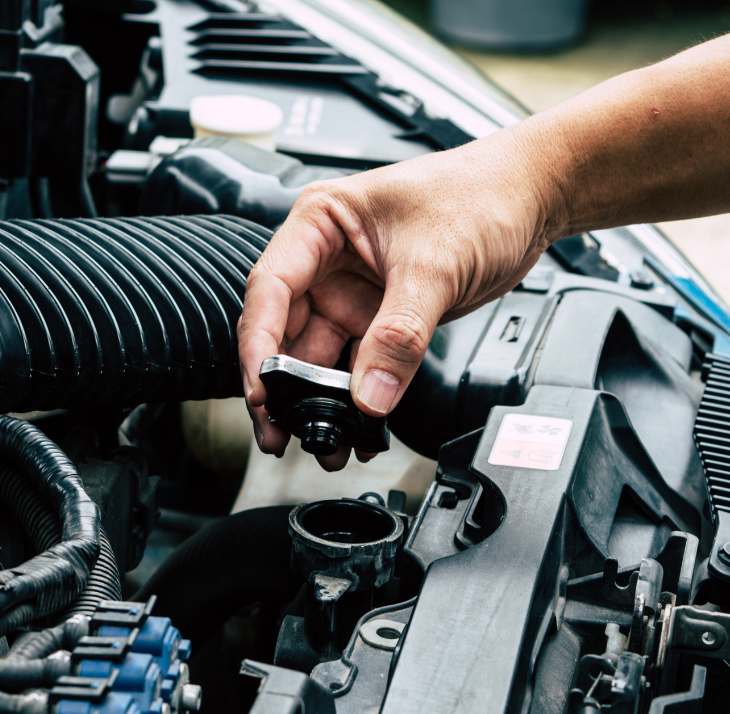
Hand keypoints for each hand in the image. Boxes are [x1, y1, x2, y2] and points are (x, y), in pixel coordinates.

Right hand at [238, 129, 559, 470]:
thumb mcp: (435, 264)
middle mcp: (326, 258)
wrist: (534, 197)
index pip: (271, 288)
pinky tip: (358, 426)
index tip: (262, 388)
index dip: (259, 343)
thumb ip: (399, 334)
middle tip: (279, 431)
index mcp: (320, 222)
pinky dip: (355, 398)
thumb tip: (369, 394)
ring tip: (322, 440)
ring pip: (317, 356)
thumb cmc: (481, 193)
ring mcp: (350, 291)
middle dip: (282, 387)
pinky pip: (356, 364)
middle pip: (285, 331)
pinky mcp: (378, 316)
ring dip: (318, 401)